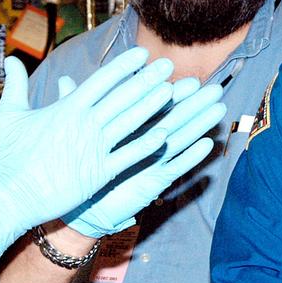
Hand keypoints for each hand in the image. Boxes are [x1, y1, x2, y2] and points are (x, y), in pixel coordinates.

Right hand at [0, 48, 174, 256]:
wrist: (11, 196)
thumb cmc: (9, 156)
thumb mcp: (9, 114)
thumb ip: (15, 84)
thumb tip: (10, 59)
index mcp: (67, 108)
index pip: (102, 80)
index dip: (124, 65)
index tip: (143, 54)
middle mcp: (85, 125)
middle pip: (123, 97)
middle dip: (147, 79)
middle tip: (168, 66)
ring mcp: (95, 149)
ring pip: (130, 123)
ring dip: (152, 106)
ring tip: (172, 92)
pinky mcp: (100, 174)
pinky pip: (129, 156)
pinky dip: (147, 145)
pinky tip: (164, 135)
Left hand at [62, 75, 226, 236]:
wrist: (80, 207)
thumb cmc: (79, 169)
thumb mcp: (74, 133)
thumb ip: (73, 106)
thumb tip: (63, 79)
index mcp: (129, 130)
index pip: (152, 105)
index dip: (170, 91)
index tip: (185, 75)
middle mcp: (145, 144)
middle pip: (174, 119)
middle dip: (194, 103)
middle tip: (213, 88)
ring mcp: (152, 162)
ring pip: (180, 139)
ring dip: (200, 124)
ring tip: (218, 108)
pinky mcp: (154, 182)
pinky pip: (175, 168)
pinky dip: (191, 157)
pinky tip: (207, 144)